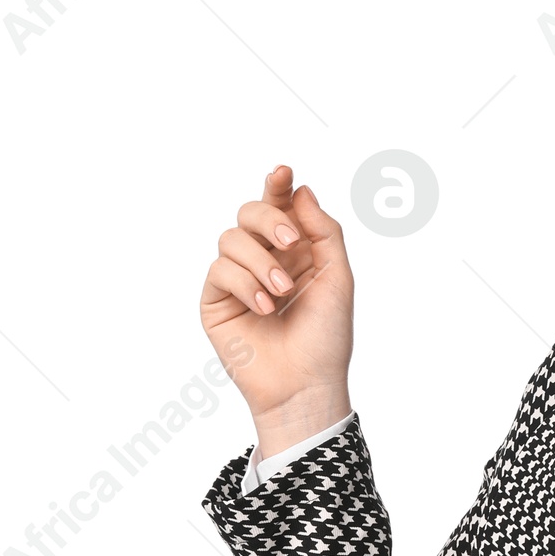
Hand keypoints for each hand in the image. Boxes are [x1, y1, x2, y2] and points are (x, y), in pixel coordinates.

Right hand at [199, 165, 354, 455]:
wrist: (306, 384)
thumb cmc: (326, 338)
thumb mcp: (338, 279)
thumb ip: (323, 232)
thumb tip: (301, 191)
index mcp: (296, 251)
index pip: (281, 207)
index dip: (278, 185)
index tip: (283, 171)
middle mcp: (264, 259)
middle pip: (250, 211)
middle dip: (269, 219)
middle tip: (291, 243)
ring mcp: (238, 279)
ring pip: (232, 238)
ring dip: (261, 262)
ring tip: (283, 293)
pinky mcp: (216, 300)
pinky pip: (220, 270)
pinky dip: (245, 284)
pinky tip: (265, 308)